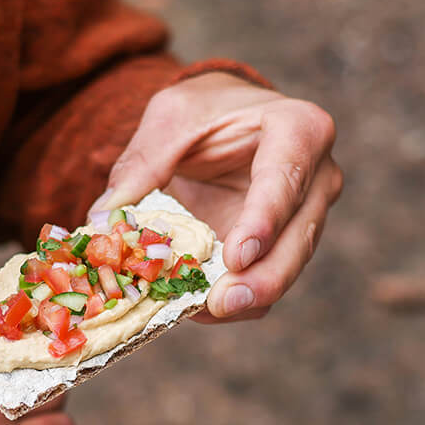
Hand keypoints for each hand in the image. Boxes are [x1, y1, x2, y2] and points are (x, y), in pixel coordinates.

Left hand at [92, 73, 342, 321]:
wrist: (229, 126)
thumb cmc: (206, 114)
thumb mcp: (170, 118)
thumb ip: (144, 162)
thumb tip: (105, 218)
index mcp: (300, 129)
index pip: (286, 179)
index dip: (264, 220)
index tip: (237, 257)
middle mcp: (318, 179)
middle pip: (299, 237)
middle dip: (264, 277)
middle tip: (224, 303)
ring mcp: (309, 219)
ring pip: (290, 268)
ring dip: (249, 297)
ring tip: (205, 310)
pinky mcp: (289, 250)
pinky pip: (271, 285)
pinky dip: (239, 303)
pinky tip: (201, 308)